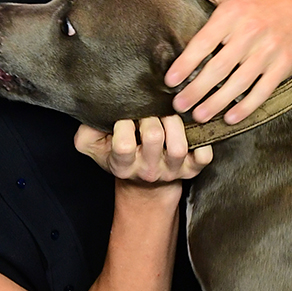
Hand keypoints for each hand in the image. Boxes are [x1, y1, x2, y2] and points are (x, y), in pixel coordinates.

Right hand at [74, 115, 212, 182]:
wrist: (144, 186)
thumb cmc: (120, 155)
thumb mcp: (94, 145)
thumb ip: (88, 128)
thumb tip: (95, 107)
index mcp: (122, 164)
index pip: (123, 144)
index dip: (124, 124)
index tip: (126, 112)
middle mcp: (147, 171)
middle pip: (153, 138)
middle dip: (152, 114)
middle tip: (152, 104)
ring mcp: (171, 171)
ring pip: (178, 146)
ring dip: (176, 123)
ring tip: (170, 110)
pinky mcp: (192, 170)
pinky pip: (204, 156)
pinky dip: (203, 141)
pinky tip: (193, 126)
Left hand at [157, 0, 291, 124]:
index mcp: (232, 13)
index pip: (204, 41)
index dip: (186, 63)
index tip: (170, 80)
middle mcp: (250, 32)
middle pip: (219, 67)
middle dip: (197, 89)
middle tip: (179, 106)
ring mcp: (268, 51)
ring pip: (239, 82)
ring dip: (218, 102)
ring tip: (199, 116)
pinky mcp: (283, 66)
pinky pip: (263, 90)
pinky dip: (247, 106)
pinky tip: (230, 118)